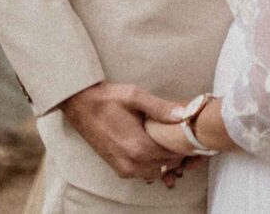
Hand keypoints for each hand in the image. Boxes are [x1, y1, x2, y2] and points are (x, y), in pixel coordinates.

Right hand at [58, 82, 190, 184]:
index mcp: (138, 147)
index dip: (184, 145)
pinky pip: (143, 173)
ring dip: (165, 161)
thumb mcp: (135, 96)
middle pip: (167, 165)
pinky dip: (153, 165)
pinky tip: (155, 148)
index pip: (173, 155)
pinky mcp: (118, 168)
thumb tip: (184, 114)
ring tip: (168, 141)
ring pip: (156, 172)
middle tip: (182, 136)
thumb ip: (161, 108)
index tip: (189, 133)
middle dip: (177, 153)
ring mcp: (124, 168)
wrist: (80, 106)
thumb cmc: (108, 99)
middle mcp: (132, 163)